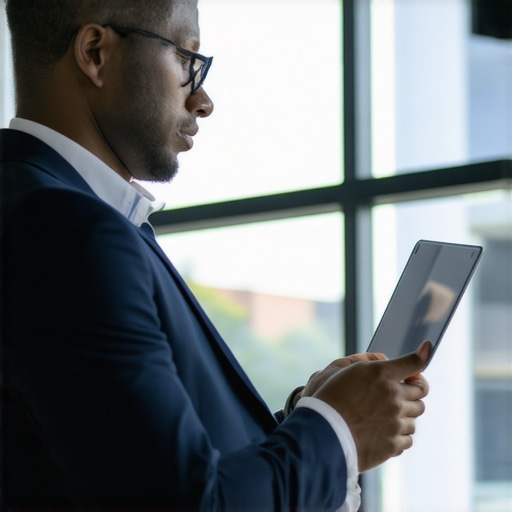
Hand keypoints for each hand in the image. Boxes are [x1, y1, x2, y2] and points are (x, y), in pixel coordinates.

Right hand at [312, 341, 430, 471]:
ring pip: (415, 415)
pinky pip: (408, 438)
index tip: (426, 349)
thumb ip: (365, 361)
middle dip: (411, 389)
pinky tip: (384, 431)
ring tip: (385, 415)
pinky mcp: (393, 444)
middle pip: (420, 390)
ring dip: (405, 413)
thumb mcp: (338, 369)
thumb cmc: (325, 398)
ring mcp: (395, 421)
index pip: (413, 362)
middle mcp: (393, 396)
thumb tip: (384, 360)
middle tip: (399, 392)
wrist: (320, 434)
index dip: (422, 355)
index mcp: (380, 374)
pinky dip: (399, 434)